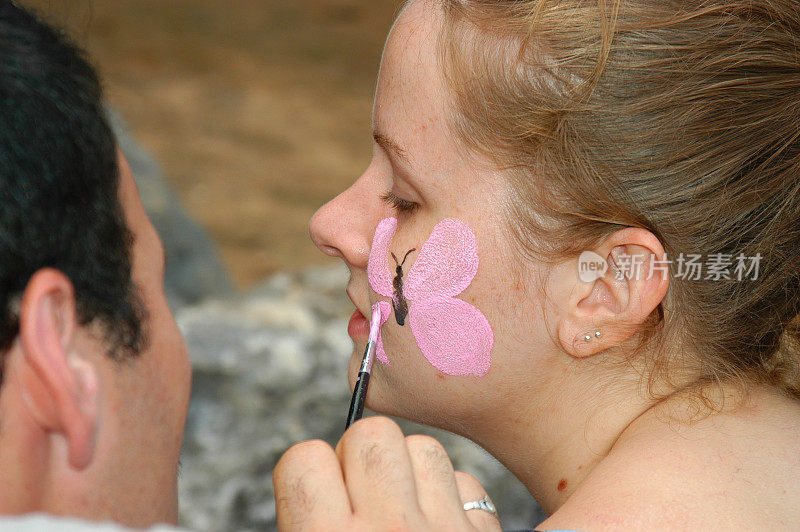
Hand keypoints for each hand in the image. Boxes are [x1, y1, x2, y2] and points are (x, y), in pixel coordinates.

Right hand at [273, 416, 501, 531]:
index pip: (304, 458)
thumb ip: (308, 519)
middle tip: (362, 495)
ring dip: (410, 468)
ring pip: (423, 447)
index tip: (318, 492)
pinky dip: (452, 497)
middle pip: (370, 433)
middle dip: (361, 455)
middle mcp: (389, 531)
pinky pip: (467, 484)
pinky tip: (441, 526)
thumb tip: (309, 479)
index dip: (307, 471)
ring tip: (403, 507)